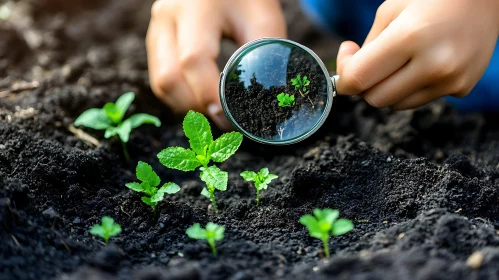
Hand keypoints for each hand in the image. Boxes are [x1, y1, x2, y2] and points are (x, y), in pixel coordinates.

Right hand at [146, 0, 285, 128]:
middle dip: (196, 107)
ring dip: (185, 105)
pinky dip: (179, 96)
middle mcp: (167, 15)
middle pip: (169, 78)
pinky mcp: (155, 38)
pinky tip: (200, 99)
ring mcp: (156, 27)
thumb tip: (264, 104)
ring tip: (213, 112)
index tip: (229, 117)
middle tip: (224, 119)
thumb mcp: (264, 20)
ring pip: (160, 82)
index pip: (194, 60)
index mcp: (196, 8)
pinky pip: (159, 78)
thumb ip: (263, 58)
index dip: (209, 95)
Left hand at [336, 0, 498, 109]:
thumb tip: (350, 79)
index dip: (343, 77)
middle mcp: (434, 63)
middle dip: (364, 84)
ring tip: (400, 59)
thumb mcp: (390, 10)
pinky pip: (420, 98)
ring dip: (388, 88)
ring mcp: (451, 79)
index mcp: (410, 37)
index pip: (359, 79)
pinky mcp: (462, 87)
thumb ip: (367, 49)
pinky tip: (424, 61)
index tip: (346, 60)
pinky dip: (413, 86)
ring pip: (396, 105)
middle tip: (369, 61)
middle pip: (375, 99)